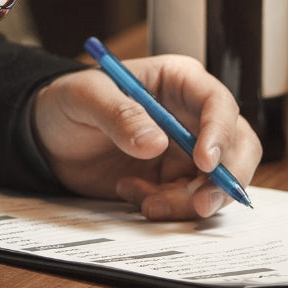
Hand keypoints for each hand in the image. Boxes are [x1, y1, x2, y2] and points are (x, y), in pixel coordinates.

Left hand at [31, 54, 260, 218]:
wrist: (49, 137)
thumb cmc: (70, 101)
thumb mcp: (86, 98)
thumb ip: (119, 115)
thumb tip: (155, 141)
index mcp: (177, 80)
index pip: (217, 102)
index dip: (220, 132)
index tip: (205, 162)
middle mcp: (191, 114)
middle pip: (237, 146)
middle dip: (225, 179)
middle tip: (198, 203)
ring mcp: (186, 149)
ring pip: (218, 181)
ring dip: (188, 200)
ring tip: (145, 199)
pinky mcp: (174, 179)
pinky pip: (189, 200)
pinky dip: (168, 207)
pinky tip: (133, 193)